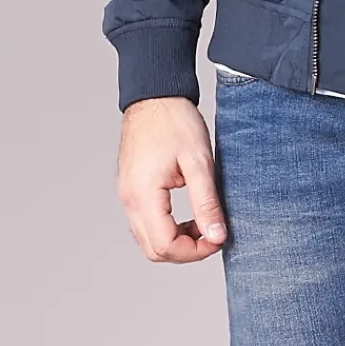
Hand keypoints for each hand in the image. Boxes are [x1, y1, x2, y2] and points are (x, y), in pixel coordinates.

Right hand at [116, 96, 226, 261]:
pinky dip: (166, 227)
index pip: (165, 246)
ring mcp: (126, 195)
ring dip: (176, 240)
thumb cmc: (174, 121)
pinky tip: (188, 214)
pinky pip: (145, 222)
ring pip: (148, 239)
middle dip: (185, 251)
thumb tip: (217, 236)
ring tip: (203, 223)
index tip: (218, 238)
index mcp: (143, 195)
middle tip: (213, 234)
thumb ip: (206, 202)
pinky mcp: (130, 189)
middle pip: (154, 250)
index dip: (194, 251)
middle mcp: (129, 200)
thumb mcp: (198, 161)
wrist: (155, 94)